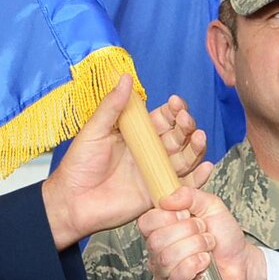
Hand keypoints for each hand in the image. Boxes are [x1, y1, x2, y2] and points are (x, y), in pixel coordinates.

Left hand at [42, 76, 211, 247]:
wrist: (72, 202)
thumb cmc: (79, 166)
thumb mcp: (94, 131)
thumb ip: (112, 106)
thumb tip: (125, 77)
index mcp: (136, 135)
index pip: (162, 119)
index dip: (172, 110)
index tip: (175, 103)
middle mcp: (149, 152)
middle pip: (177, 136)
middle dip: (186, 126)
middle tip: (185, 121)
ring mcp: (155, 172)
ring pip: (184, 158)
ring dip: (195, 147)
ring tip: (199, 138)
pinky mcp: (158, 193)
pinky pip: (183, 185)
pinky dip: (198, 178)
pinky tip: (206, 167)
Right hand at [138, 186, 265, 279]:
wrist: (242, 263)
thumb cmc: (225, 238)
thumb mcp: (212, 207)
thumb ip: (190, 195)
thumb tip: (167, 198)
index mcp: (162, 230)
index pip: (147, 222)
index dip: (169, 217)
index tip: (188, 216)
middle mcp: (158, 252)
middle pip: (157, 240)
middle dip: (189, 233)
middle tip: (205, 234)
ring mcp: (164, 273)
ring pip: (167, 258)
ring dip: (195, 249)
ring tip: (208, 249)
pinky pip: (176, 278)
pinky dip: (194, 266)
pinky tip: (205, 263)